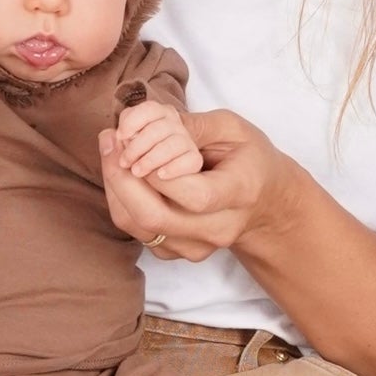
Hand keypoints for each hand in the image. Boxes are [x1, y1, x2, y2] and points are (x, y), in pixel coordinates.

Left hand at [97, 105, 293, 262]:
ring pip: (138, 227)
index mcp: (240, 194)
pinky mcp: (176, 253)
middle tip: (110, 140)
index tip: (135, 142)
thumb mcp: (234, 129)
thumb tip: (149, 122)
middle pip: (155, 218)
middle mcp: (218, 229)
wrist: (265, 204)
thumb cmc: (250, 160)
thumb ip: (194, 126)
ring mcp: (196, 246)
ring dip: (115, 186)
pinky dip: (121, 200)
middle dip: (121, 178)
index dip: (158, 174)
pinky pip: (137, 231)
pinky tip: (120, 172)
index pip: (194, 196)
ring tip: (110, 148)